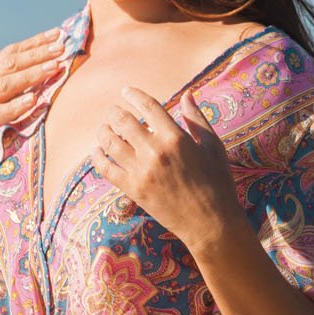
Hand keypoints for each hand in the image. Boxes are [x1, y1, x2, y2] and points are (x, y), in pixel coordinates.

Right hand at [0, 31, 66, 201]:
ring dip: (32, 74)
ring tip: (55, 67)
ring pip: (5, 83)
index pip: (8, 55)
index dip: (33, 43)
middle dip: (38, 52)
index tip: (57, 34)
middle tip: (63, 43)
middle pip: (10, 63)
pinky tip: (34, 101)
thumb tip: (31, 91)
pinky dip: (16, 106)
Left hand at [92, 85, 246, 253]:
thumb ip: (196, 118)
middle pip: (123, 121)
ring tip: (103, 129)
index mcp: (176, 137)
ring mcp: (142, 172)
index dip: (133, 95)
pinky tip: (96, 151)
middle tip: (112, 111)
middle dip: (114, 112)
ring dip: (103, 131)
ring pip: (110, 143)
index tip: (126, 91)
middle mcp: (155, 151)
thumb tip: (187, 93)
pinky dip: (97, 157)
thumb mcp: (213, 146)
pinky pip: (106, 169)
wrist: (211, 223)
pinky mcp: (133, 190)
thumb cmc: (217, 183)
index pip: (147, 106)